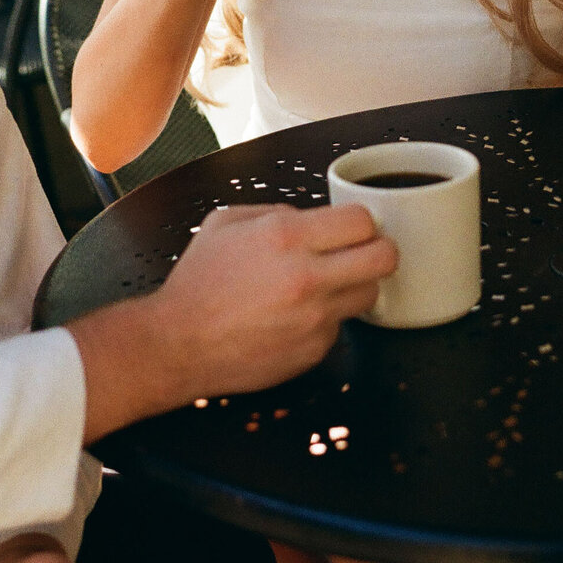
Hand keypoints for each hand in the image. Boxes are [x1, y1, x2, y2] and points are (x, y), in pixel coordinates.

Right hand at [79, 201, 395, 426]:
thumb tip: (311, 218)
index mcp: (286, 236)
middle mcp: (307, 276)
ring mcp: (314, 318)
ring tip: (330, 285)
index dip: (361, 221)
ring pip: (370, 295)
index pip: (362, 220)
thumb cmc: (199, 281)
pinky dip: (327, 319)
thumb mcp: (227, 222)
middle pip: (384, 258)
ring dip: (356, 287)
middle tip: (364, 253)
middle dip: (379, 251)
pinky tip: (298, 316)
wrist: (178, 343)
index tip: (352, 228)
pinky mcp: (313, 351)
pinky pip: (340, 327)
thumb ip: (275, 211)